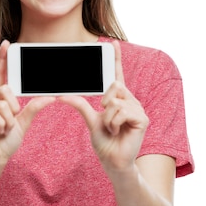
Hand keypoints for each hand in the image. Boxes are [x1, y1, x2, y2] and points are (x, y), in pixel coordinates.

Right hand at [0, 40, 54, 169]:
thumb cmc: (6, 142)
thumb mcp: (23, 123)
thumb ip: (33, 109)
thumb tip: (50, 97)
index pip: (0, 74)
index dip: (2, 58)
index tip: (6, 43)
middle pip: (5, 88)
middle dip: (14, 108)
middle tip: (10, 122)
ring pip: (2, 103)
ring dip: (8, 120)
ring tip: (2, 130)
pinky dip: (0, 124)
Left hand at [59, 41, 148, 173]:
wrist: (113, 162)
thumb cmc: (104, 142)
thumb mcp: (90, 121)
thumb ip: (81, 105)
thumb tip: (63, 94)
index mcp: (119, 99)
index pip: (117, 75)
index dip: (116, 59)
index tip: (113, 43)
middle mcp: (130, 101)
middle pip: (115, 85)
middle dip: (105, 102)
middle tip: (106, 119)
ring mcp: (138, 109)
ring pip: (115, 101)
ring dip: (107, 118)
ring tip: (112, 130)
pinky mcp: (142, 118)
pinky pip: (121, 111)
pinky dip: (114, 123)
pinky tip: (118, 132)